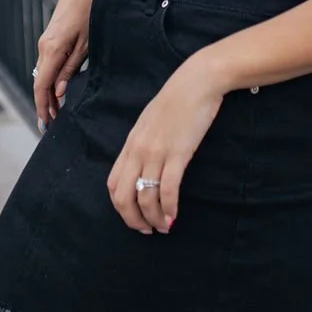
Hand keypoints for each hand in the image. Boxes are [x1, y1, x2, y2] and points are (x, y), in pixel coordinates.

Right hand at [33, 0, 93, 129]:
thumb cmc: (92, 12)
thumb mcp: (86, 44)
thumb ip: (71, 69)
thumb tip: (59, 92)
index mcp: (52, 50)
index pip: (41, 86)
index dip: (42, 107)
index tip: (45, 124)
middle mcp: (44, 46)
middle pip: (40, 82)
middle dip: (45, 104)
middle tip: (52, 124)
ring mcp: (46, 41)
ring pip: (43, 73)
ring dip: (48, 92)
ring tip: (56, 111)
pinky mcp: (52, 37)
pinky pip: (47, 63)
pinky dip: (50, 79)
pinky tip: (58, 89)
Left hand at [107, 55, 224, 233]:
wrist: (198, 81)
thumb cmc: (178, 98)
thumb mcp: (152, 120)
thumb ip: (145, 141)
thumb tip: (145, 164)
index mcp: (131, 142)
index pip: (113, 184)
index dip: (121, 207)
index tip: (135, 217)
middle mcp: (138, 150)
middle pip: (123, 197)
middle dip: (133, 220)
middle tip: (147, 230)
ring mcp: (156, 152)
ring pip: (145, 198)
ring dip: (154, 219)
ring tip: (165, 227)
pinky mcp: (177, 153)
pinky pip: (167, 190)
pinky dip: (169, 208)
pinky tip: (174, 216)